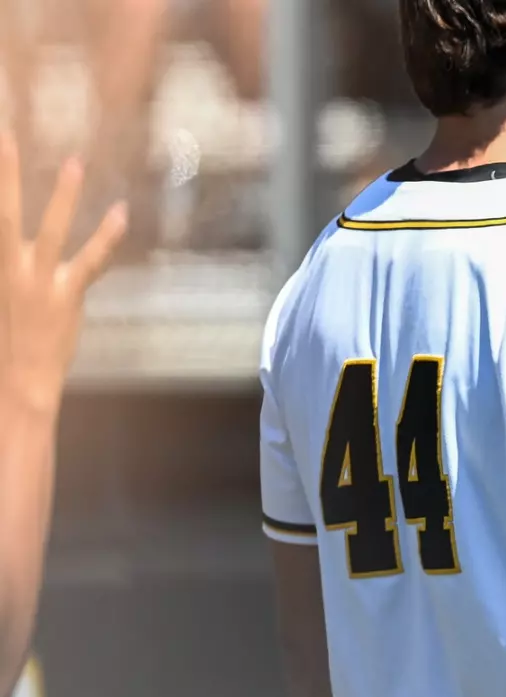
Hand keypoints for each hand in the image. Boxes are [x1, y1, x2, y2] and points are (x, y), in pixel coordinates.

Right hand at [0, 132, 127, 415]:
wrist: (19, 379)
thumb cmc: (9, 335)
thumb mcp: (6, 290)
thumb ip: (13, 263)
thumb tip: (20, 242)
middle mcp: (7, 266)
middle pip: (2, 212)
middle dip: (3, 173)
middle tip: (3, 134)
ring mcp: (36, 280)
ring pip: (48, 228)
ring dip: (63, 194)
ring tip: (75, 161)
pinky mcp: (66, 294)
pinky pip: (90, 259)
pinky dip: (107, 236)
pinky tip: (120, 213)